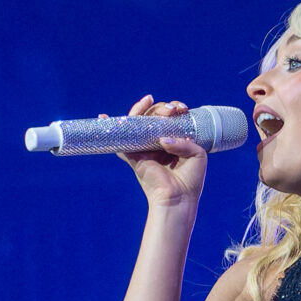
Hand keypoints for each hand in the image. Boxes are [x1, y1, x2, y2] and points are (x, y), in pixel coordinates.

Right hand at [115, 95, 208, 209]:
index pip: (170, 119)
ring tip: (146, 101)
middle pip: (154, 117)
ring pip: (138, 124)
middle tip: (170, 111)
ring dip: (140, 110)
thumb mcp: (197, 155)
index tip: (181, 109)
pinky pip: (121, 141)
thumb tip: (162, 139)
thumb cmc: (190, 179)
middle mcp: (158, 143)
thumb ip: (183, 142)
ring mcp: (145, 149)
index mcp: (174, 141)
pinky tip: (103, 116)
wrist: (178, 198)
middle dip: (161, 108)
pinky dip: (113, 128)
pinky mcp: (134, 157)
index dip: (174, 109)